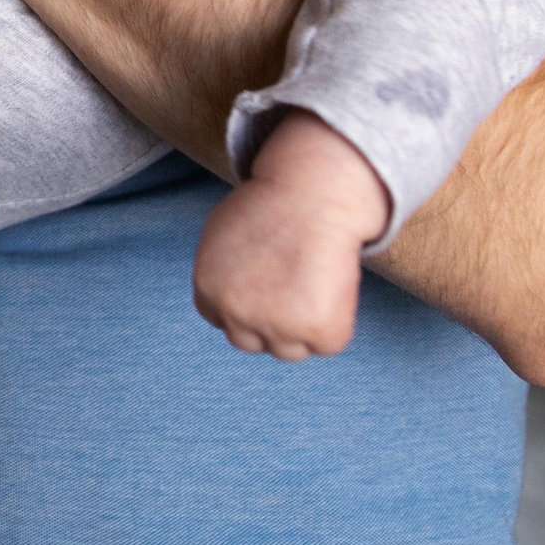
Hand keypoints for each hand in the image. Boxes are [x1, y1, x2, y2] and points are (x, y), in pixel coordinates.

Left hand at [192, 113, 389, 359]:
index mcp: (209, 292)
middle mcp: (237, 315)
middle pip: (251, 342)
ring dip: (302, 327)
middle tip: (292, 288)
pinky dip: (336, 322)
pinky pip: (327, 344)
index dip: (247, 305)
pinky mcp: (320, 333)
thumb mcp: (223, 237)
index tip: (266, 288)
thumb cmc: (274, 205)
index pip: (223, 320)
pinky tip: (333, 286)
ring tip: (313, 282)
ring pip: (289, 350)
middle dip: (269, 322)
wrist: (315, 195)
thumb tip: (232, 298)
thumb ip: (222, 274)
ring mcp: (278, 327)